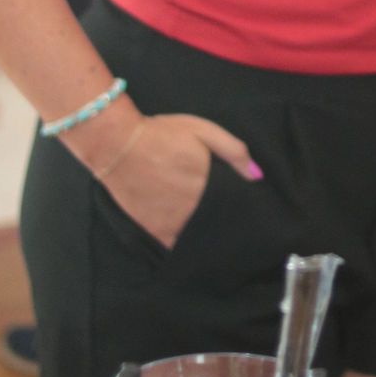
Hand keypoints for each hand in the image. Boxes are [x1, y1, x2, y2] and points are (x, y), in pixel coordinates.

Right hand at [101, 113, 262, 249]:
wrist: (118, 145)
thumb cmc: (162, 134)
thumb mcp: (202, 130)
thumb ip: (233, 151)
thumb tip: (258, 175)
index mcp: (207, 185)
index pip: (234, 207)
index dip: (240, 208)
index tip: (247, 210)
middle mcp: (192, 209)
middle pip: (217, 223)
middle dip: (224, 222)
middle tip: (228, 220)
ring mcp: (172, 223)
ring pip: (198, 236)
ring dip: (204, 233)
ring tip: (208, 228)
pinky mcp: (153, 231)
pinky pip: (174, 246)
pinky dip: (182, 243)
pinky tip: (186, 236)